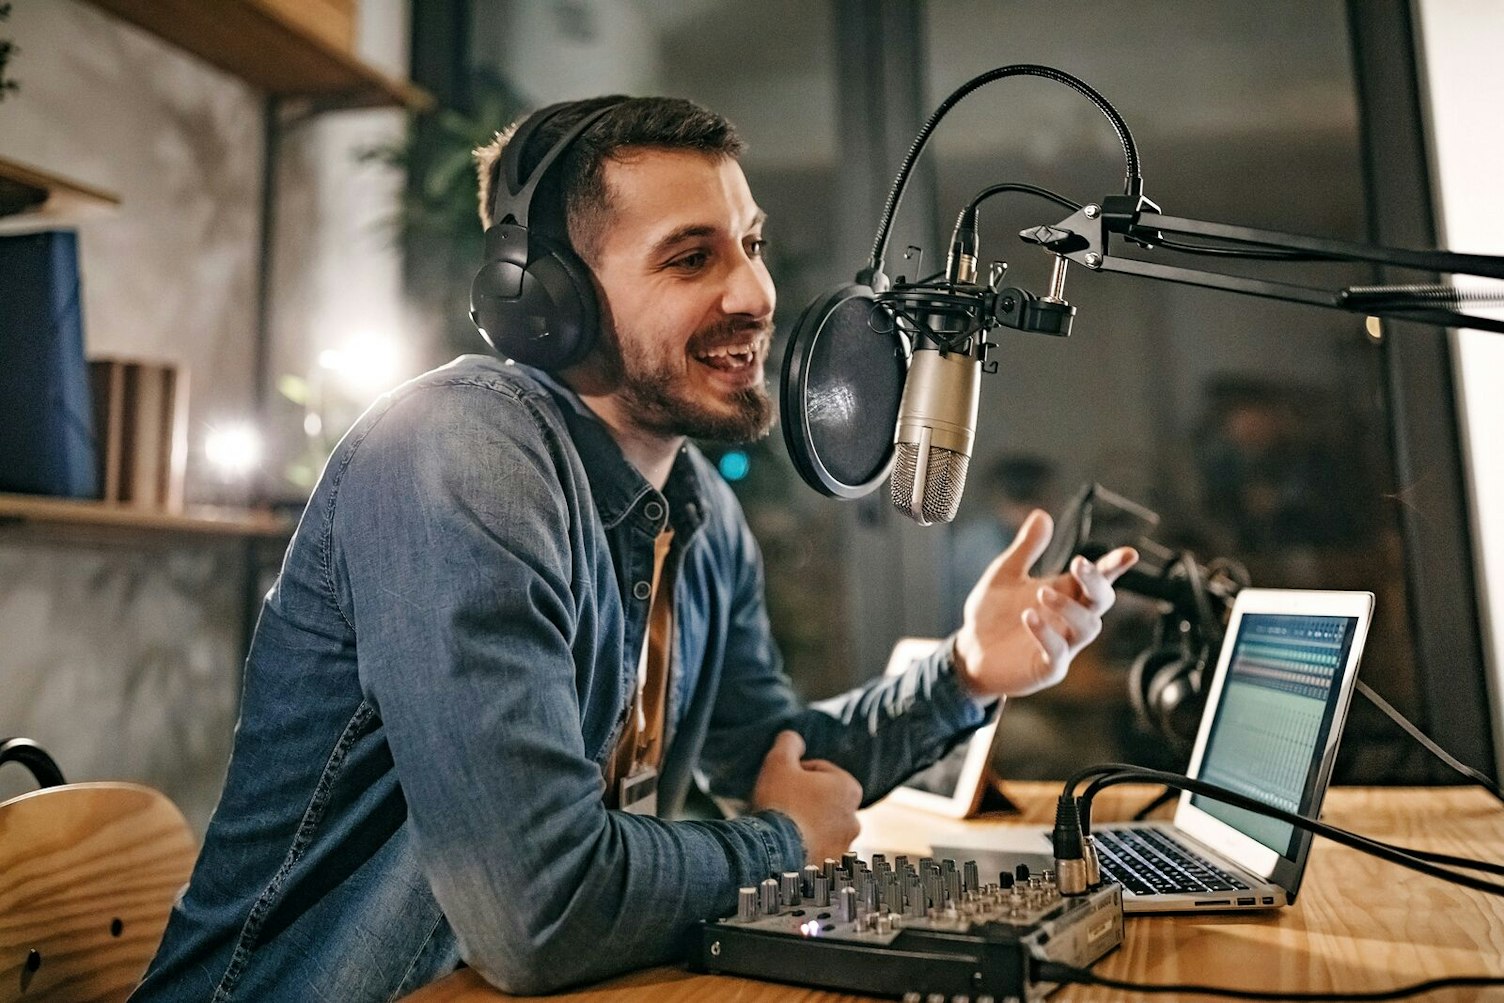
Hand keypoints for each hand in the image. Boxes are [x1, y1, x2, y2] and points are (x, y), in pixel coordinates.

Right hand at [751, 730, 861, 863]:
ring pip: (822, 827)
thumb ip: (789, 743)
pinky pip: (818, 851)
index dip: (796, 773)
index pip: (819, 771)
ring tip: (783, 828)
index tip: (783, 782)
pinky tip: (788, 847)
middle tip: (781, 804)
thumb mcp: (779, 762)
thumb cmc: (780, 804)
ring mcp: (845, 846)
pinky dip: (806, 847)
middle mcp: (854, 818)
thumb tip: (794, 739)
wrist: (775, 853)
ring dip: (806, 824)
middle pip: (822, 800)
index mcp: (848, 788)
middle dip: (804, 800)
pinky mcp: (833, 867)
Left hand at [955, 509, 1137, 698]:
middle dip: (1097, 582)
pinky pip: (1058, 653)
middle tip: (1080, 564)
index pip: (1097, 578)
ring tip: (1042, 593)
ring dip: (1069, 608)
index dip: (1114, 566)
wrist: (970, 650)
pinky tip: (1029, 616)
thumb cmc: (992, 614)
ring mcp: (1063, 645)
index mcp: (1065, 593)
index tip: (1129, 553)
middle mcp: (1069, 619)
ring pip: (1088, 627)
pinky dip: (1047, 634)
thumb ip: (1026, 548)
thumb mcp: (1005, 574)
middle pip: (1101, 601)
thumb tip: (1042, 515)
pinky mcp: (1048, 667)